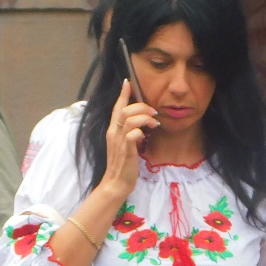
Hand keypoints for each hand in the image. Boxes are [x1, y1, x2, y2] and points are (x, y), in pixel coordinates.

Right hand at [101, 80, 157, 201]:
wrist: (115, 183)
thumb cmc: (122, 165)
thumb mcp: (124, 145)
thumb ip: (128, 133)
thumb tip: (140, 124)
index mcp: (112, 130)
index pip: (116, 108)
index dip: (122, 94)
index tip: (128, 82)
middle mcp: (114, 133)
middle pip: (125, 110)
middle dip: (141, 106)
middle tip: (153, 112)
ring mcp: (119, 142)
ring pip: (129, 119)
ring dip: (144, 117)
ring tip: (153, 123)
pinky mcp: (126, 151)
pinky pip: (132, 134)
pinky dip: (141, 132)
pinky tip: (147, 135)